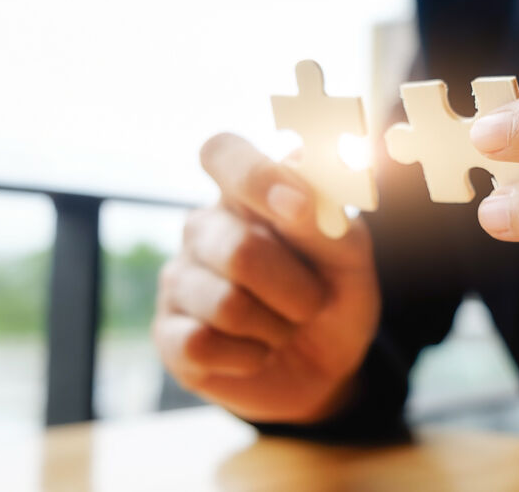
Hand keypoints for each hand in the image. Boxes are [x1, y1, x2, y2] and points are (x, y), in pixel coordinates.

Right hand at [152, 133, 380, 422]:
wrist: (328, 367)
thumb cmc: (334, 294)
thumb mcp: (349, 254)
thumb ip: (324, 213)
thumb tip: (296, 174)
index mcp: (247, 194)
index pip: (223, 152)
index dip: (256, 176)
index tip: (299, 205)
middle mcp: (205, 228)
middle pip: (239, 250)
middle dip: (296, 289)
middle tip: (313, 302)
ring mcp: (179, 280)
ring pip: (226, 305)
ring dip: (277, 328)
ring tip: (283, 327)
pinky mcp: (169, 335)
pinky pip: (203, 345)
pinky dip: (250, 357)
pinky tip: (256, 352)